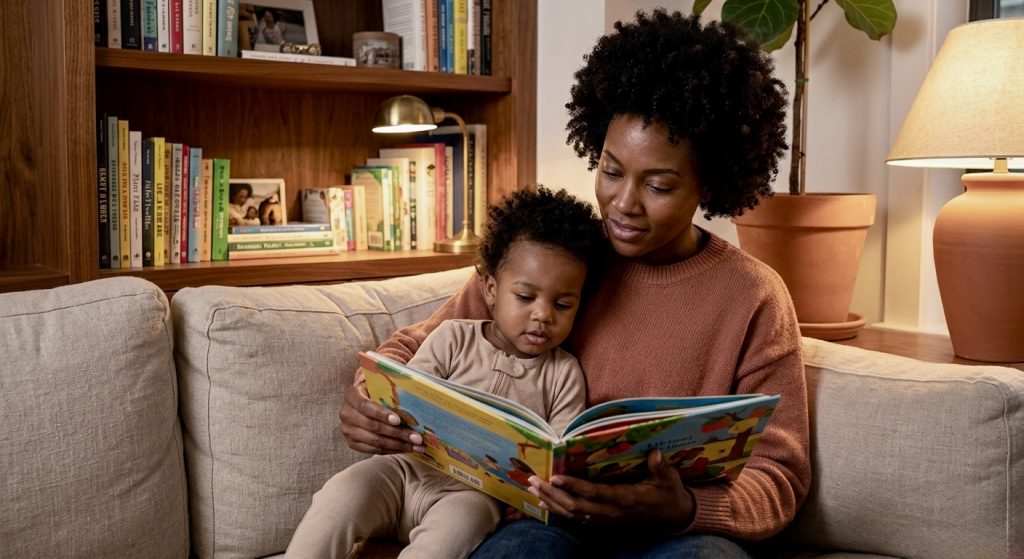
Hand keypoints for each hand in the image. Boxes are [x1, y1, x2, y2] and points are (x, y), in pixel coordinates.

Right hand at [338, 383, 424, 453]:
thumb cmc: (374, 392)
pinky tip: (405, 449)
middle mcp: (346, 414)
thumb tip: (413, 398)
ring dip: (398, 445)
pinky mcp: (352, 443)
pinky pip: (373, 450)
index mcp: (351, 395)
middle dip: (397, 433)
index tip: (398, 420)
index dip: (381, 414)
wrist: (361, 403)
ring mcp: (347, 430)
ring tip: (416, 446)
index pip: (365, 406)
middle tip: (416, 437)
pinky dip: (391, 450)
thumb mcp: (379, 386)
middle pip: (373, 426)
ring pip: (374, 441)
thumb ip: (389, 391)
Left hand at [527, 450, 694, 530]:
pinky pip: (576, 519)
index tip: (555, 476)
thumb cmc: (668, 493)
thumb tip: (655, 452)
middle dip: (552, 493)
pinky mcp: (603, 522)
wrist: (672, 517)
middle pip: (575, 506)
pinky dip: (558, 511)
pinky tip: (544, 503)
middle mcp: (611, 512)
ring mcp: (606, 519)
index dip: (573, 486)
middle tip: (533, 480)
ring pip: (572, 514)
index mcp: (625, 499)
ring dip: (551, 501)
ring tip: (532, 488)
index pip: (594, 493)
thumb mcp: (668, 479)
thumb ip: (660, 467)